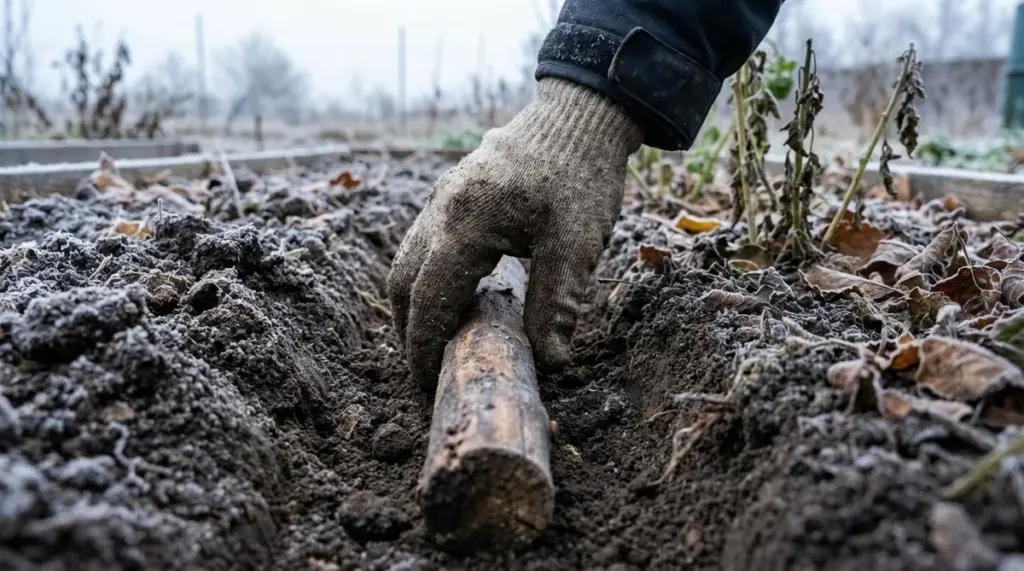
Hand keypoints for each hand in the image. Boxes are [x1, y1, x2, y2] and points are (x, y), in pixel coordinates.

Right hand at [387, 78, 642, 387]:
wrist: (580, 115)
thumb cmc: (581, 176)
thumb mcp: (576, 246)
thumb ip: (556, 306)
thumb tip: (548, 365)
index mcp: (464, 225)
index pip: (427, 300)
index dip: (423, 348)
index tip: (428, 386)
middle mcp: (441, 210)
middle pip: (402, 283)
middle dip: (409, 331)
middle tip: (429, 371)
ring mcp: (443, 198)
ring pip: (407, 261)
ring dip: (415, 304)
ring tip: (438, 340)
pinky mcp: (454, 193)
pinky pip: (424, 242)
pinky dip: (427, 278)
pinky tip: (456, 295)